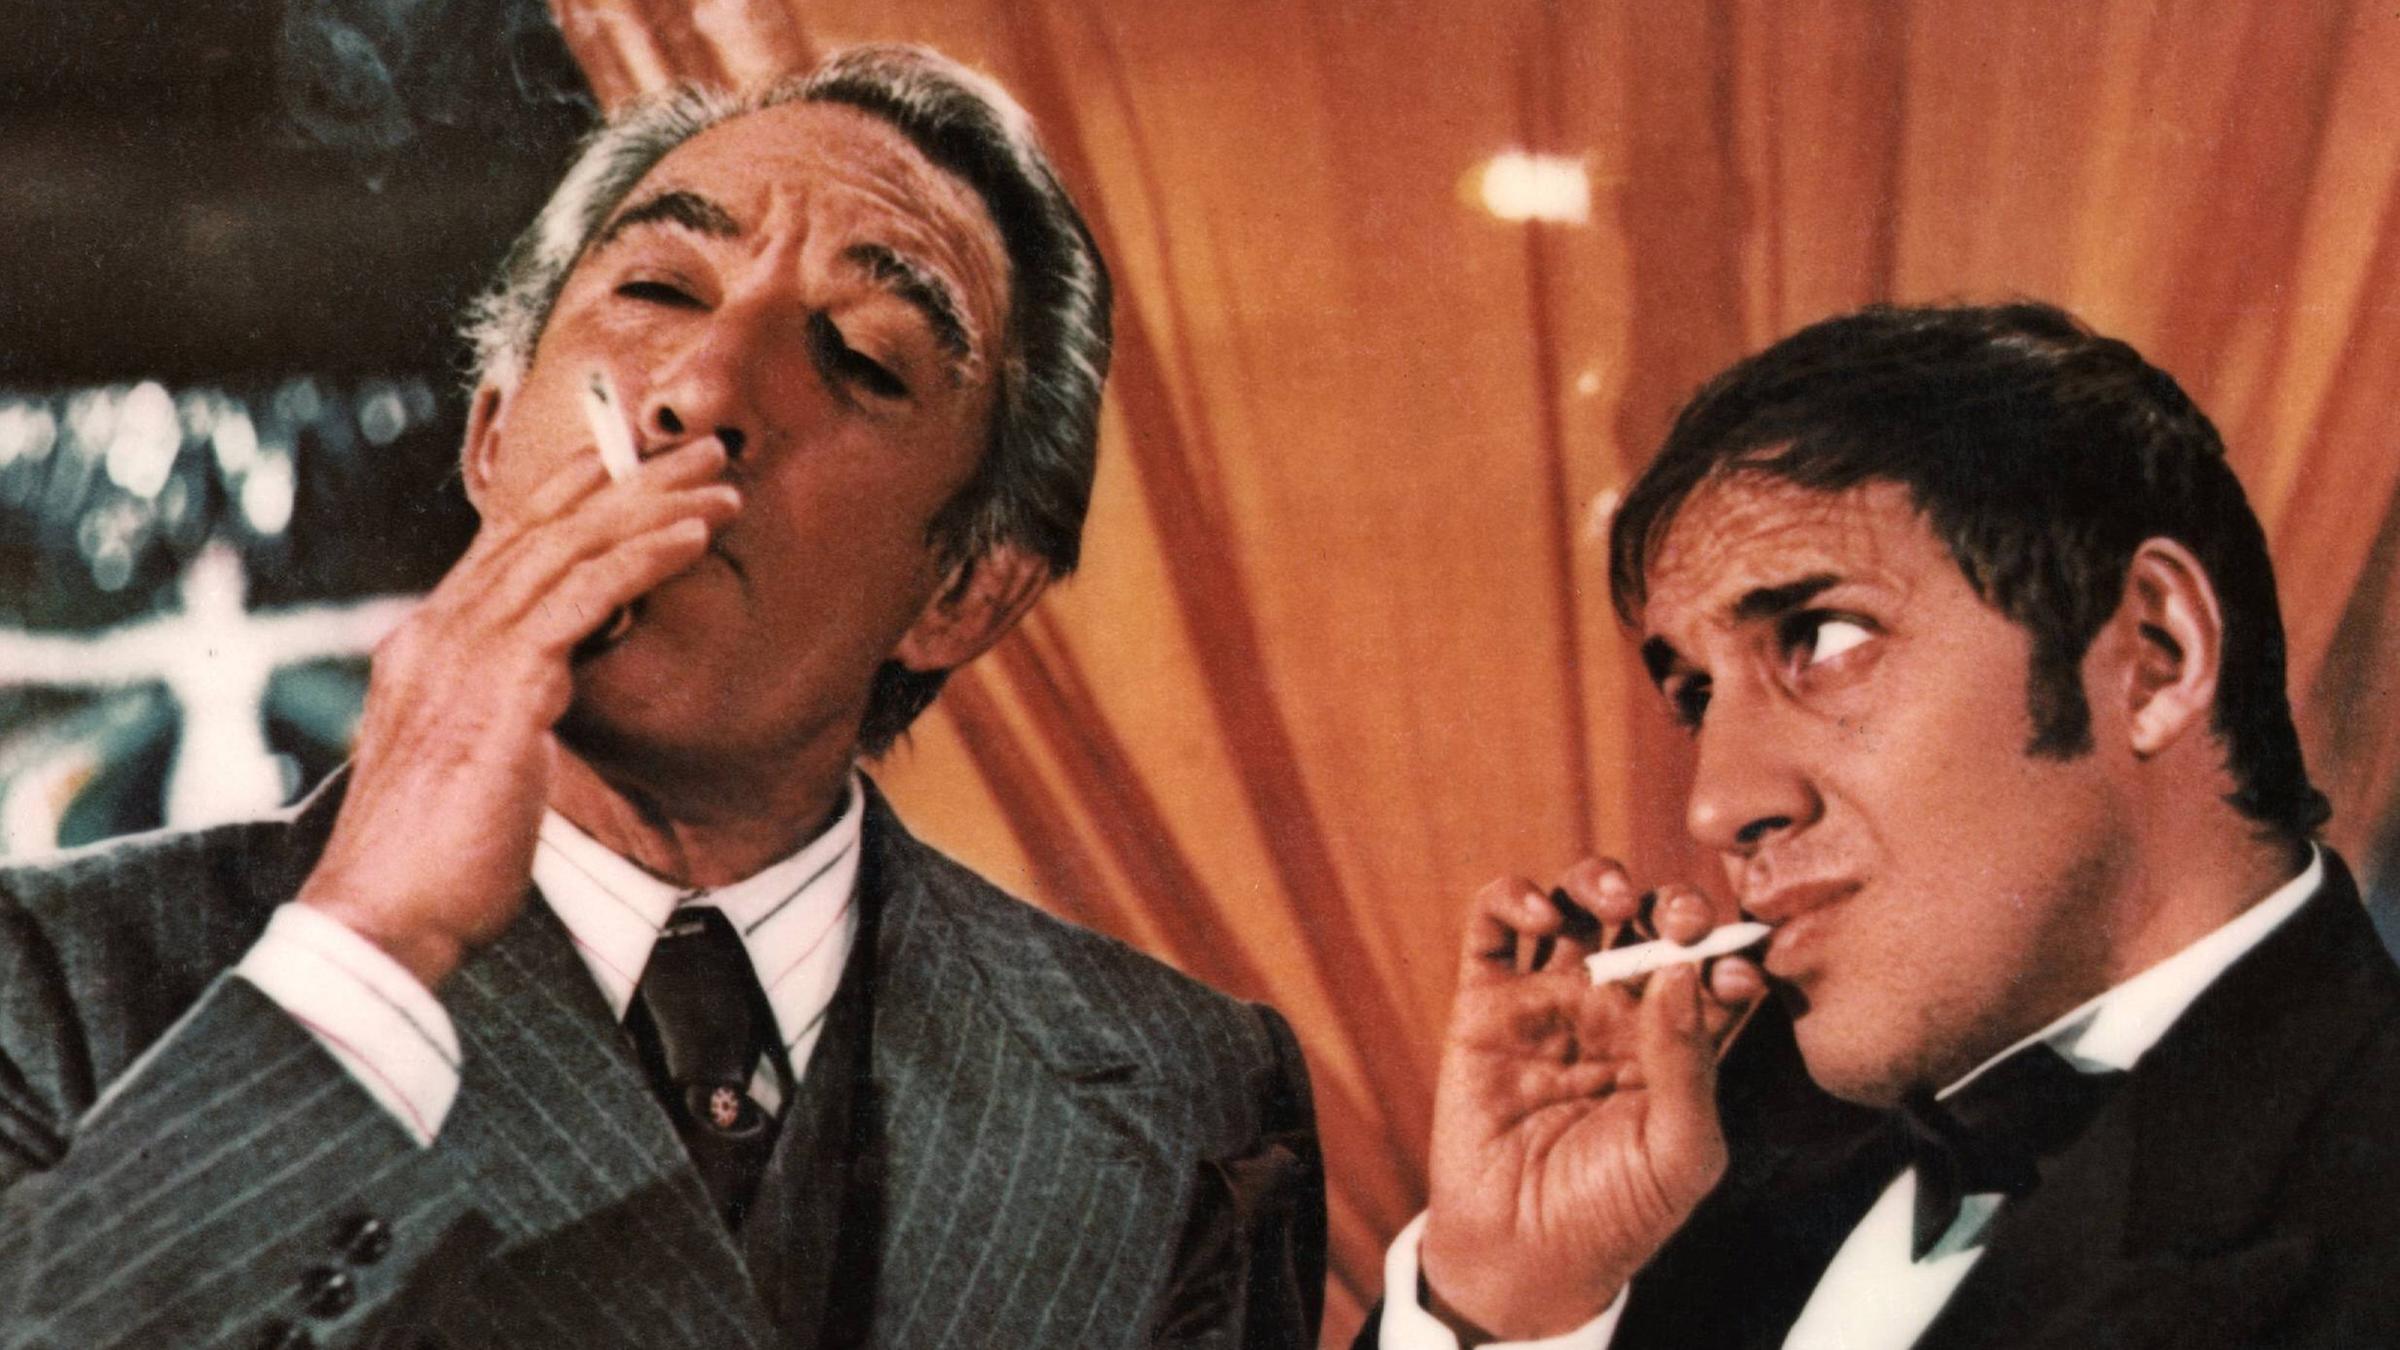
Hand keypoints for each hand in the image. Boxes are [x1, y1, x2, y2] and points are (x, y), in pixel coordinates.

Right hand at [296, 439, 741, 988]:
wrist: (383, 918)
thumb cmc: (433, 865)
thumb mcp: (464, 765)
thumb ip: (494, 712)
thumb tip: (538, 697)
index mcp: (426, 646)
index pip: (506, 544)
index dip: (575, 494)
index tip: (635, 462)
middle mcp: (438, 631)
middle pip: (542, 526)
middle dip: (628, 477)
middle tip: (702, 446)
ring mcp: (464, 651)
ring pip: (569, 545)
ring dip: (654, 503)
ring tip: (722, 478)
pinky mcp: (503, 684)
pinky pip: (585, 595)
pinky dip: (644, 555)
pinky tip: (697, 536)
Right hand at [1419, 860, 1763, 1340]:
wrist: (1525, 1256)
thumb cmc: (1618, 1214)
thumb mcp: (1682, 1151)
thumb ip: (1689, 1061)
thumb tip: (1682, 969)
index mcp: (1674, 1040)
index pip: (1711, 967)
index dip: (1727, 951)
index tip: (1736, 972)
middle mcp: (1615, 1009)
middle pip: (1649, 922)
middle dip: (1672, 905)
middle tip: (1680, 920)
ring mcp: (1549, 1000)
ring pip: (1575, 903)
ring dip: (1598, 880)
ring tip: (1613, 902)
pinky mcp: (1485, 1002)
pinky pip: (1492, 925)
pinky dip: (1513, 897)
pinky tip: (1538, 913)